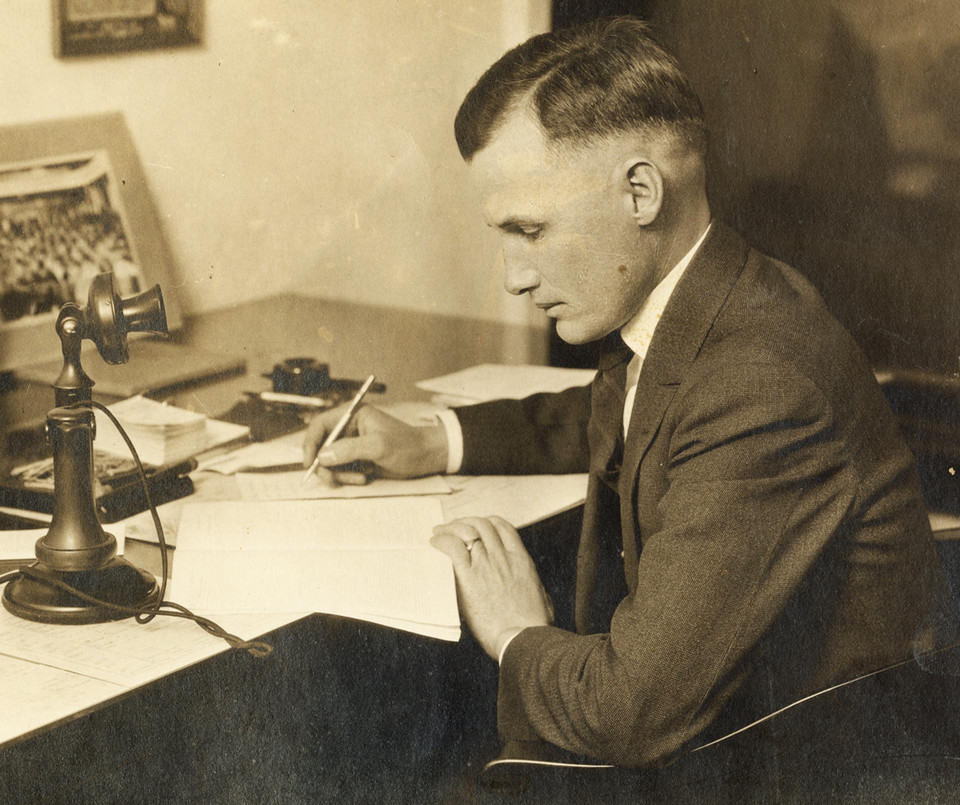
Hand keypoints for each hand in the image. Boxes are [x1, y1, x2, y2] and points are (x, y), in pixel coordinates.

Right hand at [302, 404, 448, 484]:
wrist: (426, 458)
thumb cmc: (407, 446)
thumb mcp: (379, 446)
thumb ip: (350, 449)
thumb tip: (323, 455)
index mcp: (352, 415)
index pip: (320, 425)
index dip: (311, 443)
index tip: (311, 463)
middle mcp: (349, 428)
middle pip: (321, 447)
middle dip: (326, 466)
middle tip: (333, 480)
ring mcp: (352, 445)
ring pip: (330, 462)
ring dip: (340, 475)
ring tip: (360, 478)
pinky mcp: (357, 459)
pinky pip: (341, 471)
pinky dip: (348, 478)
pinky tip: (366, 478)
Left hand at [430, 516, 552, 659]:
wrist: (523, 638)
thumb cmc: (533, 626)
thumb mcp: (542, 598)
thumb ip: (534, 588)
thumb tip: (536, 591)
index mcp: (521, 560)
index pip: (502, 527)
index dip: (486, 521)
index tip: (475, 526)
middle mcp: (503, 557)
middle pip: (481, 524)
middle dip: (465, 521)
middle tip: (453, 527)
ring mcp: (486, 565)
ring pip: (466, 531)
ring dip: (450, 528)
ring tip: (440, 532)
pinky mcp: (470, 578)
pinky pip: (453, 548)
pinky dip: (442, 541)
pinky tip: (435, 543)